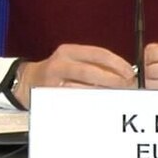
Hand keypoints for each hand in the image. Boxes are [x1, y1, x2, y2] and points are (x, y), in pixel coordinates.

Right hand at [14, 44, 135, 106]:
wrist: (27, 81)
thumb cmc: (58, 72)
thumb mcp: (74, 61)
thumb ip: (95, 65)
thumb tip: (123, 73)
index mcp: (69, 51)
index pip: (98, 53)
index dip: (116, 63)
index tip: (130, 72)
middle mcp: (60, 63)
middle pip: (90, 71)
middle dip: (112, 80)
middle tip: (127, 86)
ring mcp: (53, 81)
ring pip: (83, 88)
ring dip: (103, 93)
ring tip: (118, 96)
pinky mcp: (51, 97)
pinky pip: (75, 100)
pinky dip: (90, 103)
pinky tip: (101, 105)